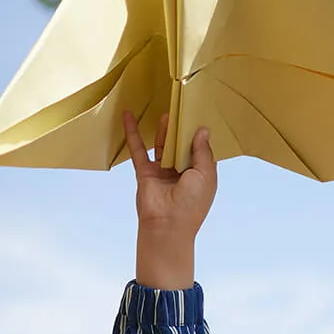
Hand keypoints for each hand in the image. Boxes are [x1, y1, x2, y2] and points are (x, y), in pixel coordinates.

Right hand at [124, 110, 216, 289]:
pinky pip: (138, 149)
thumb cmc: (191, 204)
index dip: (200, 135)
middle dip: (181, 129)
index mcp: (200, 175)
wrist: (167, 225)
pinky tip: (128, 115)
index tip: (200, 115)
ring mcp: (163, 172)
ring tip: (166, 112)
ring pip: (162, 145)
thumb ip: (202, 152)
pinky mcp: (145, 172)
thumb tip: (203, 129)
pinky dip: (133, 132)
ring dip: (163, 130)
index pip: (200, 151)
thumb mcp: (205, 175)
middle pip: (181, 145)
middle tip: (182, 107)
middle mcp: (182, 173)